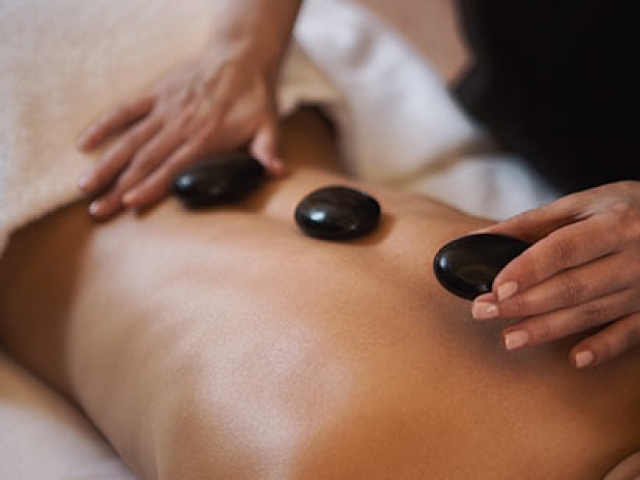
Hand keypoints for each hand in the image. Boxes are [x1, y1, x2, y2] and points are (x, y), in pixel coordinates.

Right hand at [77, 49, 283, 217]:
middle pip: (145, 160)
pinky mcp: (156, 94)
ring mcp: (165, 109)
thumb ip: (267, 153)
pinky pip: (125, 110)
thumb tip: (278, 174)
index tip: (128, 204)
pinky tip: (84, 143)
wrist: (241, 56)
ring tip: (85, 186)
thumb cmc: (255, 98)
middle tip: (98, 210)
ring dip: (106, 164)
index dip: (150, 186)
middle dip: (119, 187)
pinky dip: (104, 125)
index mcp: (206, 138)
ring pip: (130, 140)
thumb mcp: (269, 126)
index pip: (173, 168)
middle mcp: (180, 126)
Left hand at [471, 181, 639, 367]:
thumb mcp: (582, 204)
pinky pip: (630, 334)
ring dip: (548, 328)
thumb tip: (478, 240)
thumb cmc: (623, 210)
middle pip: (572, 286)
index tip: (496, 287)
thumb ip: (530, 223)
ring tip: (509, 339)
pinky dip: (604, 348)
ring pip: (592, 312)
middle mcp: (635, 257)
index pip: (564, 249)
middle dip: (523, 303)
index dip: (529, 269)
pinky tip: (575, 359)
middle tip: (483, 312)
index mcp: (615, 223)